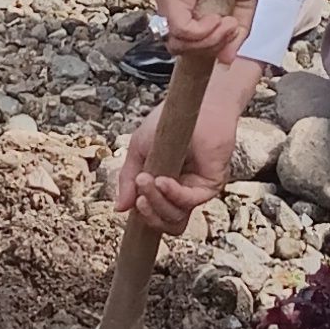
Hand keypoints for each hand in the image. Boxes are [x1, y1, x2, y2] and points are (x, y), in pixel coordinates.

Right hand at [113, 56, 262, 235]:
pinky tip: (161, 180)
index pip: (156, 217)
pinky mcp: (210, 184)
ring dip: (156, 203)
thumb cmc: (168, 123)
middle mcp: (182, 194)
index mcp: (165, 190)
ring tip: (146, 181)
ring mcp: (196, 191)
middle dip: (148, 213)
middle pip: (166, 224)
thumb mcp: (138, 151)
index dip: (143, 217)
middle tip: (138, 193)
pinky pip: (189, 200)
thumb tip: (119, 209)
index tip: (130, 204)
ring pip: (176, 218)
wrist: (192, 105)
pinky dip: (171, 193)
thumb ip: (127, 180)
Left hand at [149, 0, 271, 61]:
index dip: (208, 43)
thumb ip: (234, 32)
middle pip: (178, 44)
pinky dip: (204, 31)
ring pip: (178, 40)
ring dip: (209, 39)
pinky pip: (182, 29)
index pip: (183, 38)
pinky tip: (220, 18)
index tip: (232, 30)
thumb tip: (226, 59)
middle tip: (232, 29)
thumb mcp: (242, 2)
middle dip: (209, 46)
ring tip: (229, 23)